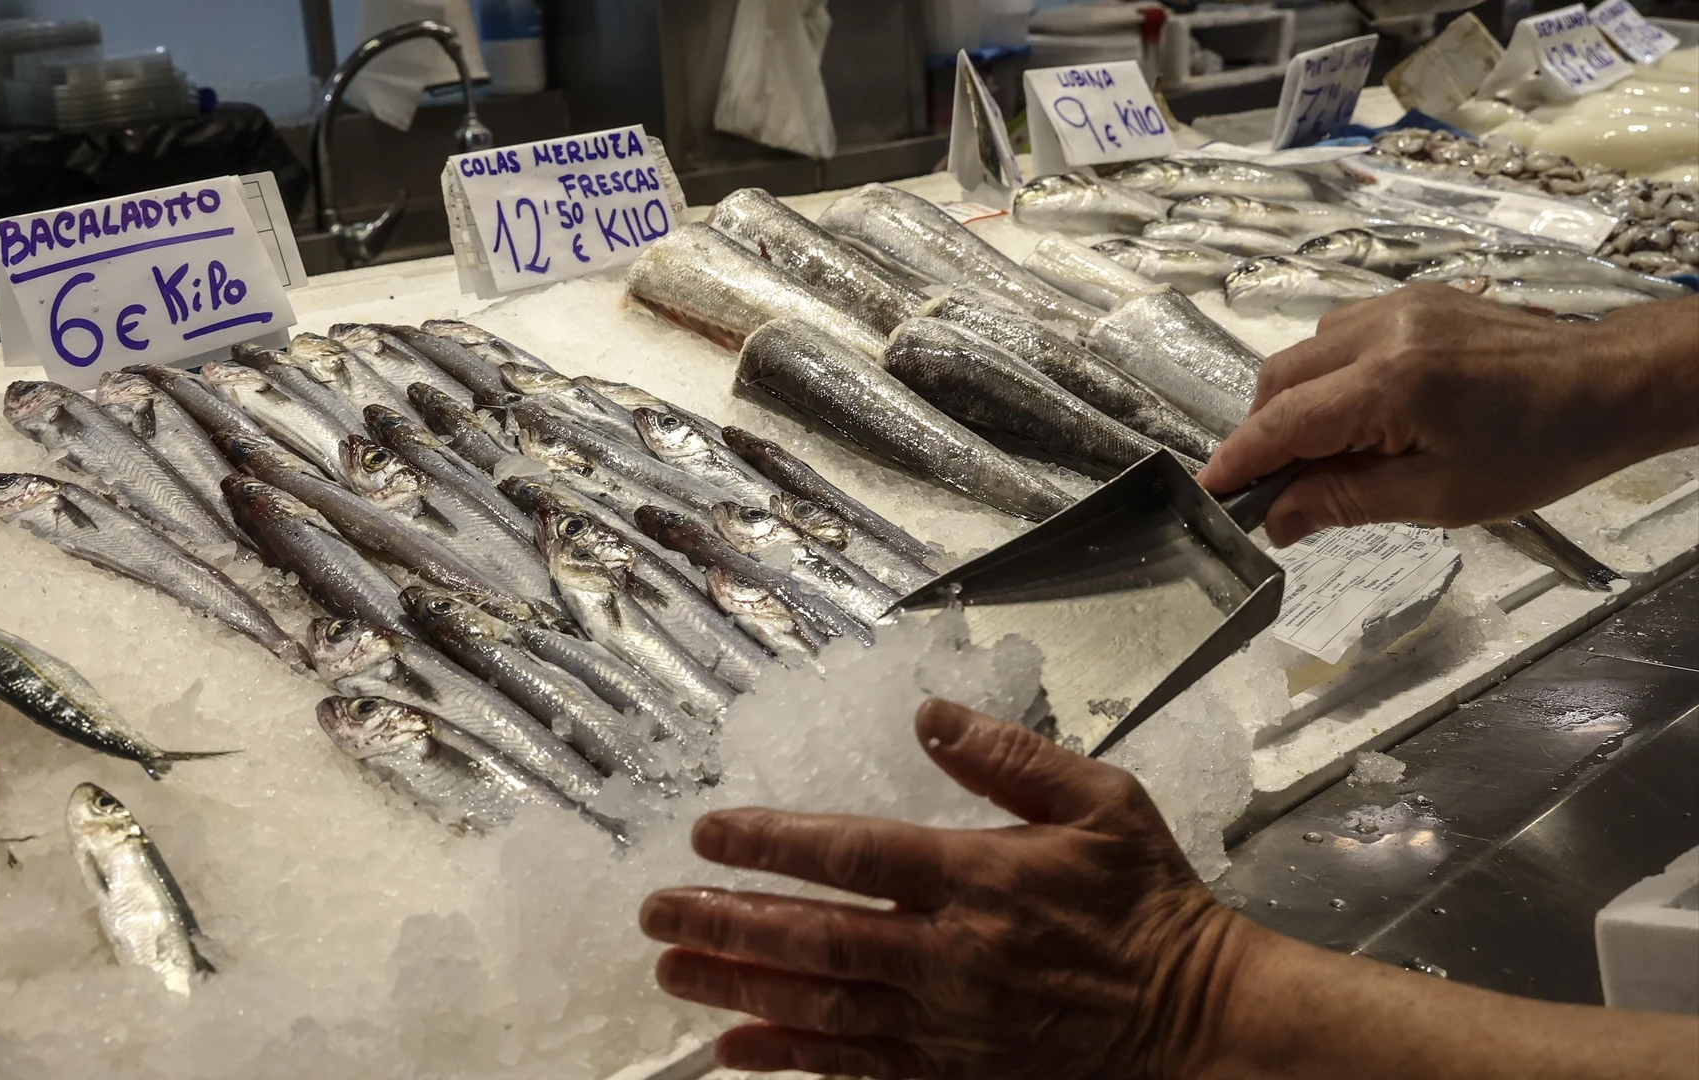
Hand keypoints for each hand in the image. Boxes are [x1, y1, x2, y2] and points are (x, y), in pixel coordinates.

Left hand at [639, 699, 1249, 1078]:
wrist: (1196, 1021)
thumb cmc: (1149, 905)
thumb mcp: (1102, 803)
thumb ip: (1011, 756)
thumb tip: (930, 713)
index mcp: (978, 876)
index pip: (853, 853)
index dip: (772, 842)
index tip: (708, 832)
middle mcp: (949, 953)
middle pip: (817, 935)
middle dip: (728, 920)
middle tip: (655, 909)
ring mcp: (946, 1021)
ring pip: (822, 1003)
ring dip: (739, 984)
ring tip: (670, 968)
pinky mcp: (953, 1071)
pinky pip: (857, 1066)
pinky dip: (791, 1056)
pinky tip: (736, 1045)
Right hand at [1198, 284, 1698, 545]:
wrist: (1611, 385)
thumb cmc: (1540, 449)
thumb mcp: (1440, 497)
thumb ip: (1345, 501)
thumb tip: (1277, 518)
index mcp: (1390, 385)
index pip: (1282, 423)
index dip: (1239, 459)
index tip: (1212, 490)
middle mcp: (1383, 332)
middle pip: (1279, 379)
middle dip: (1265, 432)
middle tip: (1280, 485)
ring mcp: (1399, 307)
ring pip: (1305, 352)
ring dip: (1298, 401)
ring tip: (1331, 449)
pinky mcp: (1416, 299)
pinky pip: (1343, 332)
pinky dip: (1331, 373)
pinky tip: (1364, 409)